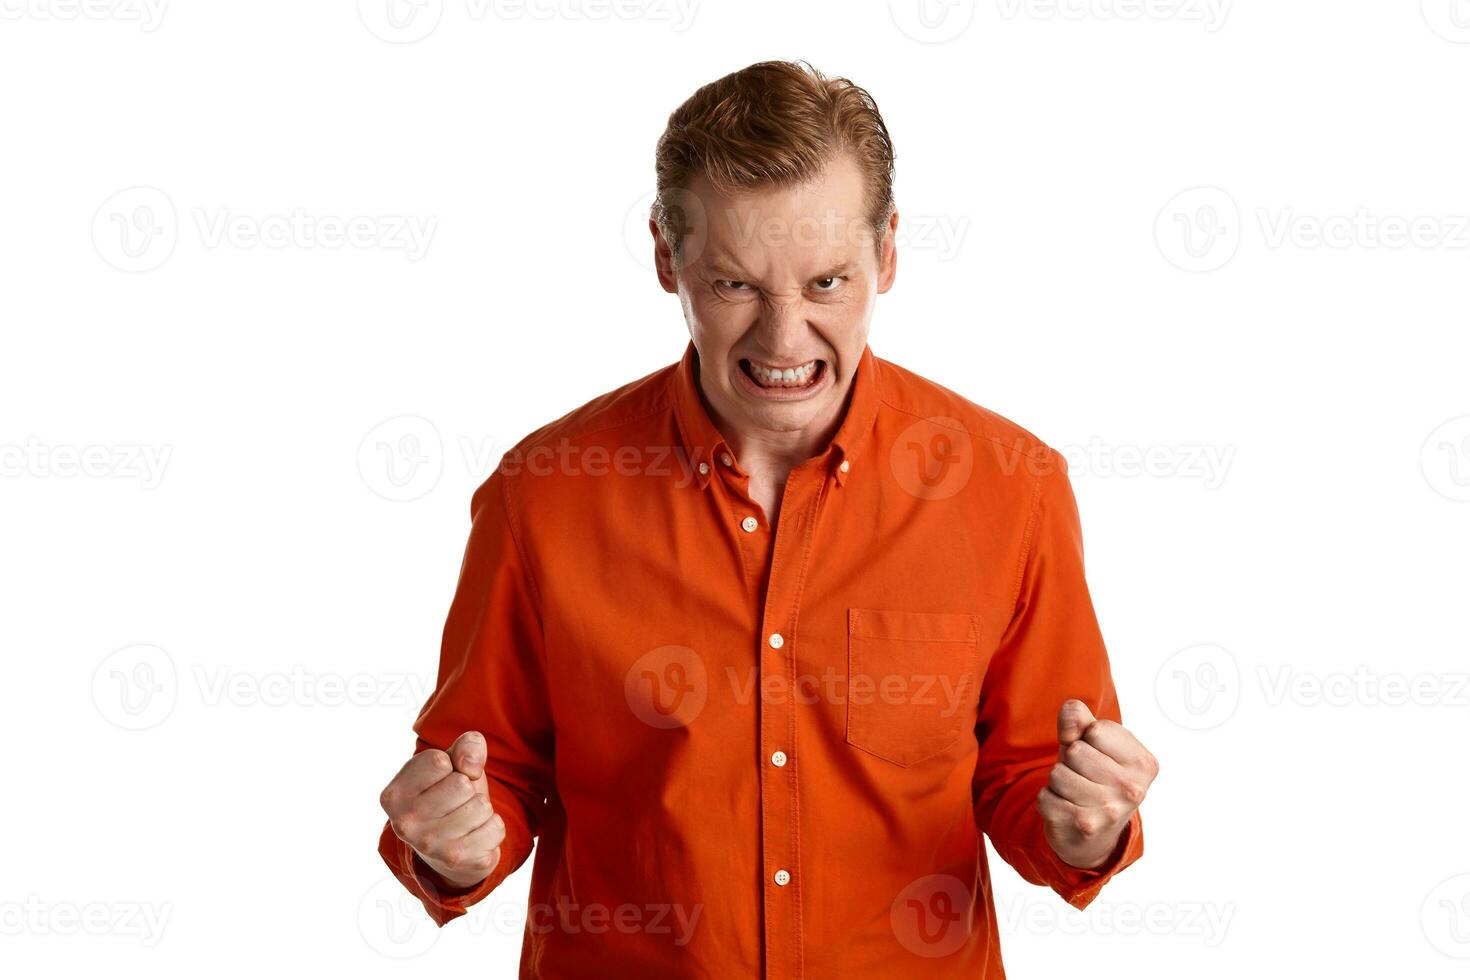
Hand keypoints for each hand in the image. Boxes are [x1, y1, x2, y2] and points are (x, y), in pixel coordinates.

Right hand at [380, 730, 505, 889]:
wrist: (448, 850)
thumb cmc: (448, 796)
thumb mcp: (451, 763)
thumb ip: (465, 747)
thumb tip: (471, 767)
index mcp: (394, 796)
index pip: (439, 762)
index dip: (450, 766)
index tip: (441, 780)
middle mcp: (406, 824)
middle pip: (462, 784)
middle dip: (468, 788)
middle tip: (455, 802)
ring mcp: (431, 847)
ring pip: (481, 806)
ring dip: (481, 808)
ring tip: (464, 818)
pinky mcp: (458, 861)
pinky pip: (496, 827)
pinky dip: (492, 828)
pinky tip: (474, 835)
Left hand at [1037, 699, 1157, 869]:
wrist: (1095, 834)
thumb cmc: (1094, 775)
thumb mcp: (1092, 743)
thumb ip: (1079, 719)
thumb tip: (1070, 714)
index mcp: (1143, 763)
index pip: (1095, 730)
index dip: (1086, 738)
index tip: (1097, 755)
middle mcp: (1133, 789)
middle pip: (1074, 751)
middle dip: (1070, 760)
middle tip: (1083, 775)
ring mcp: (1110, 811)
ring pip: (1057, 774)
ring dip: (1058, 780)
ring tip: (1074, 791)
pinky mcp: (1084, 827)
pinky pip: (1045, 797)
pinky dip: (1048, 799)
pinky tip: (1065, 807)